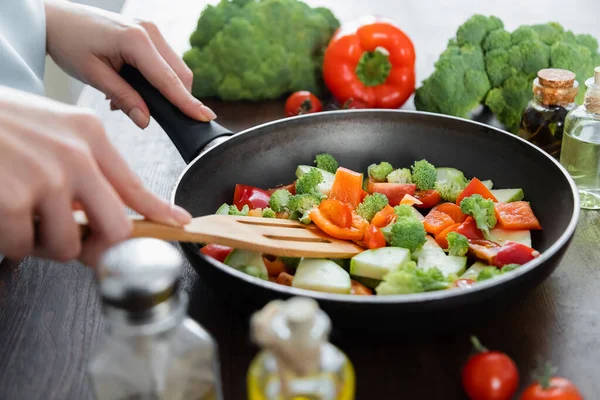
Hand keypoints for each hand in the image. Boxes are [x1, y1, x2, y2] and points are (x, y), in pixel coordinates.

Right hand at [0, 87, 191, 265]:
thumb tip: (112, 219)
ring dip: (45, 241)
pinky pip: (24, 247)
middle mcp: (75, 157)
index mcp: (90, 137)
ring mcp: (43, 179)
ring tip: (25, 213)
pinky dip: (12, 241)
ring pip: (66, 245)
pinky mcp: (10, 201)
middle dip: (96, 244)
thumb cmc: (4, 124)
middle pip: (115, 228)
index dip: (159, 213)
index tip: (178, 225)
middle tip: (74, 238)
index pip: (135, 186)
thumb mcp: (56, 131)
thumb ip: (88, 170)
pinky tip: (3, 213)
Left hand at [43, 0, 215, 128]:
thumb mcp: (94, 76)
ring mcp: (151, 30)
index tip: (205, 117)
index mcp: (136, 40)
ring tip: (127, 99)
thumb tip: (146, 121)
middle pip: (180, 74)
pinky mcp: (148, 34)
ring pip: (174, 69)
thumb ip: (124, 98)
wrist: (56, 19)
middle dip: (176, 99)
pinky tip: (131, 87)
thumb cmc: (70, 43)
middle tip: (151, 116)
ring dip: (163, 90)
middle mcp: (149, 31)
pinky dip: (156, 80)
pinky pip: (164, 62)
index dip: (188, 102)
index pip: (169, 80)